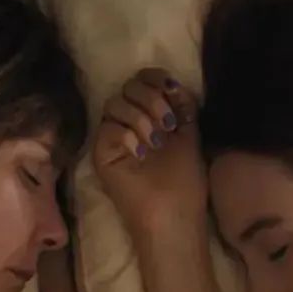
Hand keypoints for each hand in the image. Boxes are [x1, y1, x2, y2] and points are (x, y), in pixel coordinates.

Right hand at [92, 67, 207, 236]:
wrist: (174, 214)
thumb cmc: (185, 180)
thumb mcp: (190, 134)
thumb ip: (183, 106)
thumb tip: (173, 81)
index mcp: (151, 115)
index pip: (142, 79)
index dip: (155, 78)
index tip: (173, 90)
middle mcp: (130, 122)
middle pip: (128, 86)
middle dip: (152, 99)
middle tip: (168, 125)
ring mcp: (113, 137)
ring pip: (115, 103)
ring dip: (141, 117)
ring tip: (155, 142)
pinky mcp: (102, 154)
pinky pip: (107, 128)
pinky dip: (127, 135)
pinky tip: (140, 154)